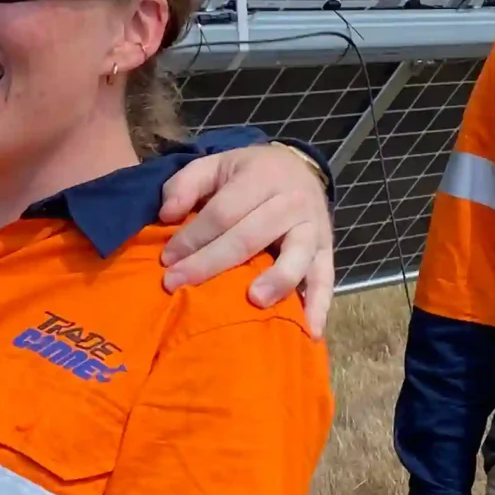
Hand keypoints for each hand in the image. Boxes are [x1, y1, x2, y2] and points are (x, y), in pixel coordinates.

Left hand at [157, 144, 333, 335]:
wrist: (300, 168)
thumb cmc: (249, 173)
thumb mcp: (216, 164)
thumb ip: (186, 184)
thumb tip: (167, 215)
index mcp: (261, 177)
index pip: (223, 212)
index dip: (193, 237)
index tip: (167, 260)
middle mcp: (290, 202)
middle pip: (250, 237)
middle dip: (210, 264)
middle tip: (177, 285)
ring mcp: (313, 228)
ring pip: (295, 257)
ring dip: (276, 281)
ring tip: (254, 301)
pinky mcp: (327, 251)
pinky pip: (325, 279)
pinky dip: (319, 305)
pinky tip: (309, 330)